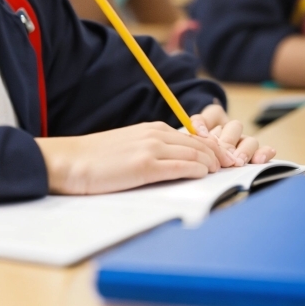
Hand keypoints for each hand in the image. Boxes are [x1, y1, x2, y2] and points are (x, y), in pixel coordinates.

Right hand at [34, 122, 220, 194]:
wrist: (72, 161)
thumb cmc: (97, 158)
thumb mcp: (130, 145)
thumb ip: (153, 149)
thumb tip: (174, 160)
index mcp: (153, 129)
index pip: (195, 137)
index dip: (214, 149)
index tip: (225, 160)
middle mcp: (155, 134)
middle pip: (201, 144)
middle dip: (220, 157)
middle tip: (232, 168)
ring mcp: (151, 149)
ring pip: (196, 154)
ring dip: (213, 164)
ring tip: (222, 173)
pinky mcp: (145, 166)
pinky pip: (182, 167)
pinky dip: (198, 171)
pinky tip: (204, 176)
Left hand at [190, 104, 275, 166]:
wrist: (210, 149)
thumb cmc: (200, 145)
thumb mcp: (193, 137)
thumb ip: (194, 131)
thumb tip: (195, 130)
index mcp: (214, 120)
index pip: (213, 114)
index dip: (206, 123)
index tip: (202, 134)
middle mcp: (231, 129)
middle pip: (234, 127)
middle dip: (228, 143)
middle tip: (222, 156)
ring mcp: (243, 140)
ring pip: (250, 140)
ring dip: (244, 151)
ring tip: (238, 162)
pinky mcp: (254, 152)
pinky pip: (264, 149)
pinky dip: (264, 153)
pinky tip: (259, 160)